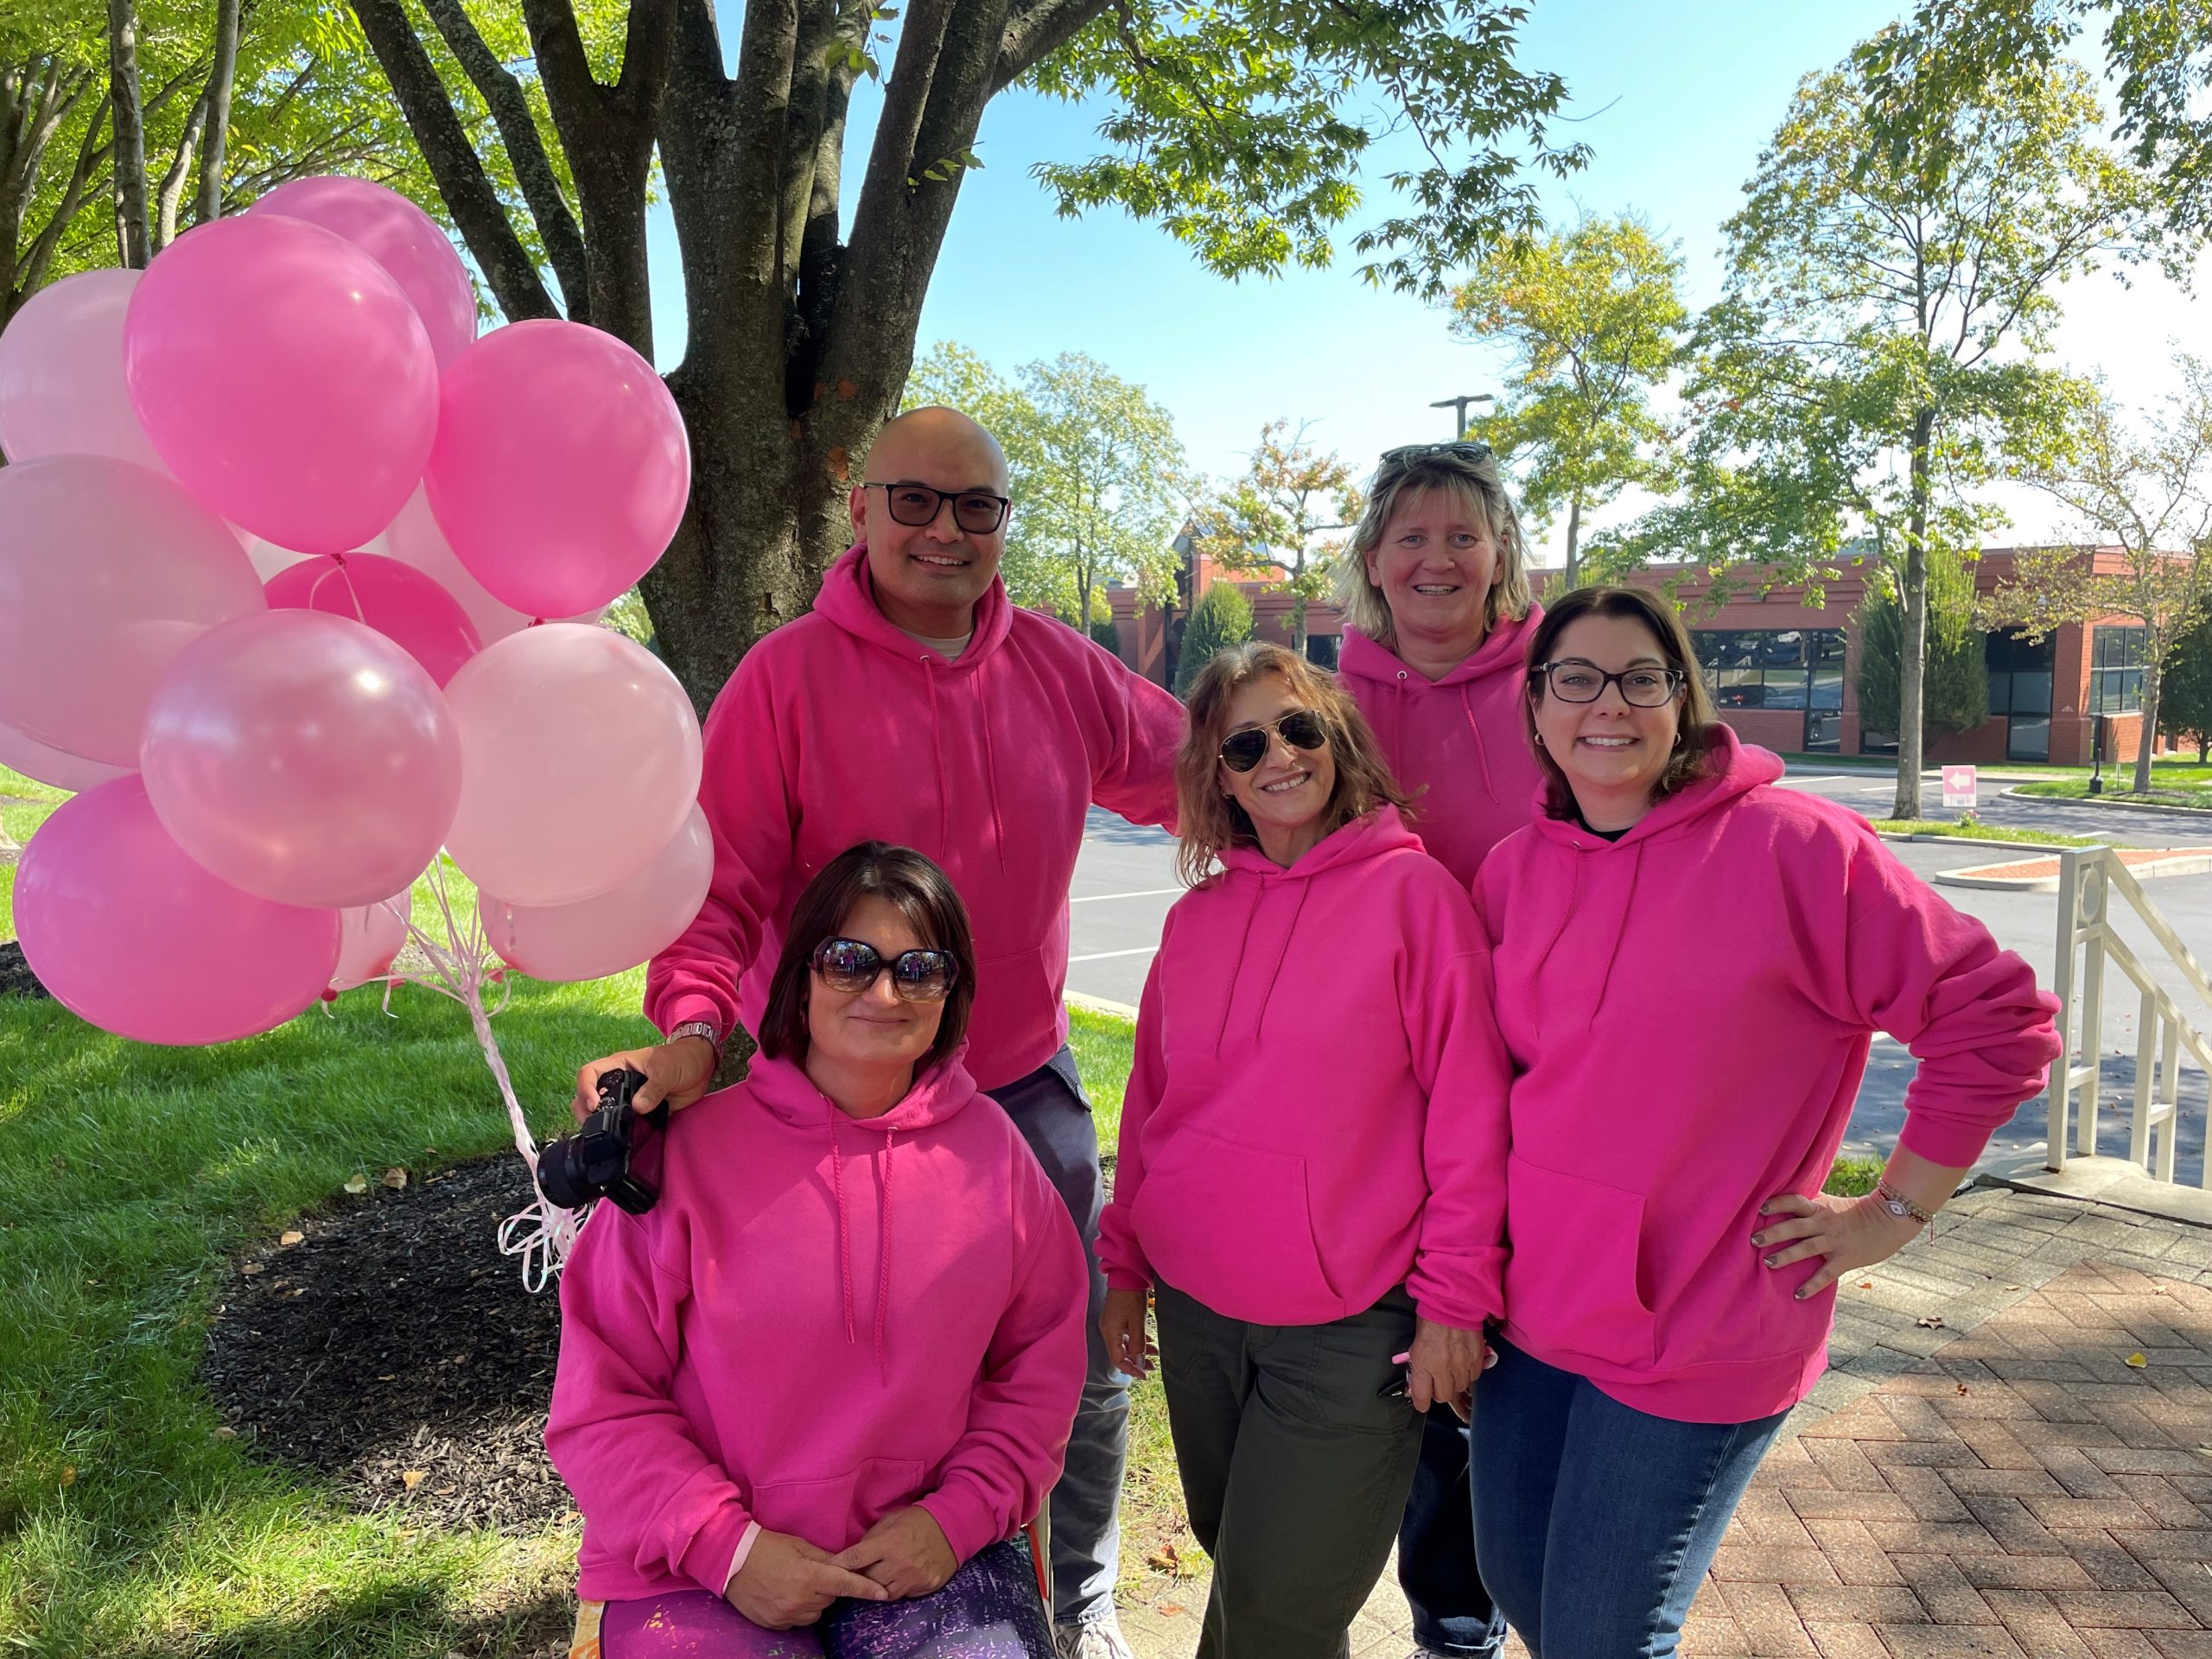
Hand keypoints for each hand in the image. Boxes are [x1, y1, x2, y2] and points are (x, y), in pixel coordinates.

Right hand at [572, 1036, 717, 1122]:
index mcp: (619, 1066)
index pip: (589, 1073)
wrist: (700, 1067)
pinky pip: (623, 1124)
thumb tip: (637, 1107)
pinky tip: (621, 1140)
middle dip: (585, 1111)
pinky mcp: (639, 1114)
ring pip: (601, 1112)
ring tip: (605, 1134)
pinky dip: (619, 1132)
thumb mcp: (666, 1070)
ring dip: (599, 1124)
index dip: (586, 1089)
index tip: (595, 1105)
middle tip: (594, 1126)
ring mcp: (627, 1100)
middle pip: (587, 1096)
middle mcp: (618, 1083)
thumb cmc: (681, 1059)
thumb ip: (653, 1088)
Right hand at [725, 1529, 889, 1627]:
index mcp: (808, 1575)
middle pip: (830, 1599)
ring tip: (795, 1584)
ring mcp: (786, 1614)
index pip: (845, 1584)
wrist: (731, 1561)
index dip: (866, 1589)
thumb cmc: (767, 1546)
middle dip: (828, 1588)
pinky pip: (798, 1621)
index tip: (883, 1594)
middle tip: (813, 1573)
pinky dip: (797, 1610)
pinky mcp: (775, 1624)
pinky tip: (785, 1595)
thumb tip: (843, 1566)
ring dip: (813, 1601)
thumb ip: (824, 1558)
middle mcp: (800, 1599)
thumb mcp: (799, 1545)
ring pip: (815, 1613)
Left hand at [831, 1506, 956, 1599]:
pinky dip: (895, 1588)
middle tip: (853, 1574)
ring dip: (876, 1587)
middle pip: (867, 1581)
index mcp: (888, 1543)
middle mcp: (899, 1564)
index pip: (855, 1558)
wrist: (953, 1528)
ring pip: (883, 1593)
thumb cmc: (918, 1520)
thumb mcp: (892, 1519)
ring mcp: (913, 1579)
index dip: (839, 1564)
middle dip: (858, 1577)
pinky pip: (902, 1595)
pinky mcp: (924, 1587)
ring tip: (874, 1578)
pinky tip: (895, 1579)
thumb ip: (872, 1537)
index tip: (828, 1569)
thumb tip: (856, 1553)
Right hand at [1100, 1287, 1153, 1379]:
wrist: (1125, 1274)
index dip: (1131, 1369)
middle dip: (1136, 1361)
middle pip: (1120, 1353)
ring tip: (1155, 1352)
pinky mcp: (1115, 1318)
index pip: (1118, 1359)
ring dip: (1138, 1350)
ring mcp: (1111, 1324)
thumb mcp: (1137, 1322)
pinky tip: (1148, 1341)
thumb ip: (1138, 1344)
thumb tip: (1138, 1362)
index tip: (1144, 1374)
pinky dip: (1136, 1340)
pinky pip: (1124, 1335)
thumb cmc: (1131, 1296)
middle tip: (1152, 1366)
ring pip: (1124, 1344)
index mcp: (1110, 1333)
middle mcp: (1107, 1330)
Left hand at [1407, 1315, 1487, 1419]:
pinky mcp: (1476, 1360)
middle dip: (1439, 1392)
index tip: (1421, 1402)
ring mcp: (1461, 1365)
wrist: (1453, 1303)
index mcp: (1424, 1362)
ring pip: (1459, 1389)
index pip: (1421, 1396)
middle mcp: (1443, 1367)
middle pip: (1443, 1397)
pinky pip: (1473, 1378)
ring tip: (1451, 1370)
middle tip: (1437, 1382)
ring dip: (1454, 1383)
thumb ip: (1418, 1367)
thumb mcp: (1416, 1344)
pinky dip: (1468, 1375)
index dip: (1421, 1403)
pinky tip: (1463, 1364)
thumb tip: (1418, 1384)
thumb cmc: (1431, 1320)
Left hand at [1753, 1191, 1923, 1299]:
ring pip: (1807, 1248)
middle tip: (1753, 1239)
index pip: (1794, 1201)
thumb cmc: (1856, 1212)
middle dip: (1773, 1233)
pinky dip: (1812, 1285)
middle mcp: (1824, 1223)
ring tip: (1768, 1263)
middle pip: (1795, 1226)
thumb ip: (1810, 1206)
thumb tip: (1785, 1204)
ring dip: (1786, 1256)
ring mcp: (1834, 1242)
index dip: (1777, 1203)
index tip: (1759, 1208)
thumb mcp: (1831, 1204)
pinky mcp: (1845, 1259)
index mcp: (1820, 1207)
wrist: (1889, 1220)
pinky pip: (1826, 1274)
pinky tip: (1798, 1295)